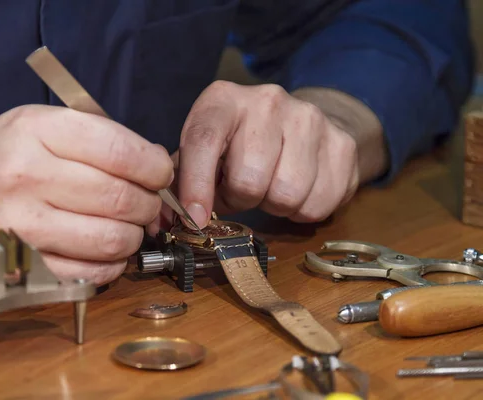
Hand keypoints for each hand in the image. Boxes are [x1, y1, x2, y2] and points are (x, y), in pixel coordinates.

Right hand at [0, 105, 172, 285]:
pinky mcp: (20, 268)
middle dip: (149, 206)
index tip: (160, 174)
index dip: (154, 166)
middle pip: (121, 197)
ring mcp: (21, 227)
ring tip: (127, 229)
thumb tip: (151, 162)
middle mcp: (26, 176)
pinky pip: (91, 273)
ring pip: (111, 239)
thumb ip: (89, 138)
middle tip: (147, 207)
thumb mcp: (27, 128)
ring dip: (133, 238)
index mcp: (33, 131)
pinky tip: (105, 253)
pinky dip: (112, 266)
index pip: (119, 150)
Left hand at [175, 81, 386, 226]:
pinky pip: (317, 204)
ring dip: (273, 205)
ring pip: (286, 195)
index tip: (195, 218)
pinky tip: (297, 190)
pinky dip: (302, 211)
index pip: (204, 142)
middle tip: (243, 190)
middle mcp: (267, 102)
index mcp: (223, 100)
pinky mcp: (342, 145)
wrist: (302, 122)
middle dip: (242, 199)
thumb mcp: (205, 150)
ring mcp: (310, 119)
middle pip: (250, 180)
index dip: (196, 186)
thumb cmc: (240, 143)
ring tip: (270, 186)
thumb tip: (167, 221)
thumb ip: (183, 181)